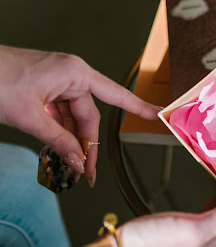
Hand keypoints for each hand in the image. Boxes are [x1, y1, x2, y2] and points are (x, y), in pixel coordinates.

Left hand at [0, 45, 159, 184]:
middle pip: (88, 116)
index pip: (115, 95)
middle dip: (86, 145)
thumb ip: (57, 140)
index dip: (137, 107)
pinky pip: (58, 115)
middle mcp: (70, 76)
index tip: (156, 114)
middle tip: (86, 173)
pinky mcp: (42, 89)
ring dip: (70, 143)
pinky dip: (57, 134)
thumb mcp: (30, 116)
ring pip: (72, 119)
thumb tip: (78, 160)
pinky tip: (56, 153)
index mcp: (75, 73)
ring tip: (68, 168)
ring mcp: (55, 82)